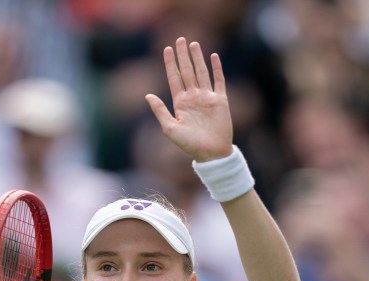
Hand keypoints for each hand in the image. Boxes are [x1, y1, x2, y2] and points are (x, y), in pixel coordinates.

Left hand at [145, 37, 232, 162]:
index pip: (174, 78)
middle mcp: (193, 97)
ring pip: (201, 72)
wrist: (211, 153)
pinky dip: (217, 69)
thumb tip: (148, 95)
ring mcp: (207, 97)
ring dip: (198, 58)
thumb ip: (160, 111)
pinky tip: (213, 57)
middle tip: (180, 39)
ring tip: (194, 44)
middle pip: (187, 71)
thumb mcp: (170, 129)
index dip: (171, 63)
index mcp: (180, 103)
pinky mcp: (220, 100)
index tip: (167, 48)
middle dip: (183, 55)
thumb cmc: (190, 144)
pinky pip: (218, 81)